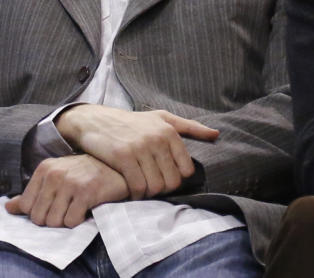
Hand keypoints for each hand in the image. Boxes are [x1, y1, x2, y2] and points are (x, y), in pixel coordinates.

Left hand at [5, 154, 126, 226]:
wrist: (117, 168)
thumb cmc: (85, 175)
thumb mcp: (56, 178)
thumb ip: (32, 193)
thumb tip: (8, 208)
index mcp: (45, 168)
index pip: (26, 206)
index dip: (39, 212)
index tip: (55, 205)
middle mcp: (55, 173)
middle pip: (39, 218)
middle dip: (52, 220)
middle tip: (67, 210)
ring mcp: (71, 182)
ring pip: (54, 222)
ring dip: (65, 222)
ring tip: (76, 209)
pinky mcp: (86, 192)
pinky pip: (71, 222)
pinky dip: (78, 221)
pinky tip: (86, 210)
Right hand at [55, 104, 218, 199]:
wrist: (97, 120)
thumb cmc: (133, 122)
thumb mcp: (162, 118)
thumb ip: (191, 127)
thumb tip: (216, 135)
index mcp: (170, 131)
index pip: (186, 170)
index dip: (177, 179)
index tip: (165, 178)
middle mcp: (158, 139)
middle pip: (172, 181)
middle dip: (163, 190)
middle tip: (153, 188)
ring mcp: (140, 148)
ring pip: (155, 186)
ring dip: (149, 195)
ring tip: (143, 190)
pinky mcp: (123, 157)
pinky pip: (138, 186)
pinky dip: (136, 195)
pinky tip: (132, 191)